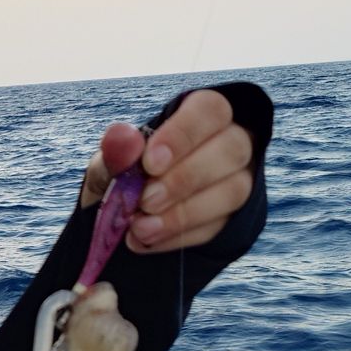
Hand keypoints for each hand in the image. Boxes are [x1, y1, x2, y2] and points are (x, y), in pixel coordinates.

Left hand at [79, 88, 252, 252]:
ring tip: (141, 228)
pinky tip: (147, 240)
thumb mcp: (110, 165)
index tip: (150, 163)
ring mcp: (240, 179)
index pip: (210, 110)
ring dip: (184, 214)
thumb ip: (114, 155)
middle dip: (185, 179)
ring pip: (234, 190)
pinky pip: (219, 226)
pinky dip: (179, 237)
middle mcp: (231, 141)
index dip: (183, 135)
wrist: (124, 212)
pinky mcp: (234, 216)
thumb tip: (123, 142)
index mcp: (202, 115)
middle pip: (232, 148)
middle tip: (146, 201)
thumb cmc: (123, 174)